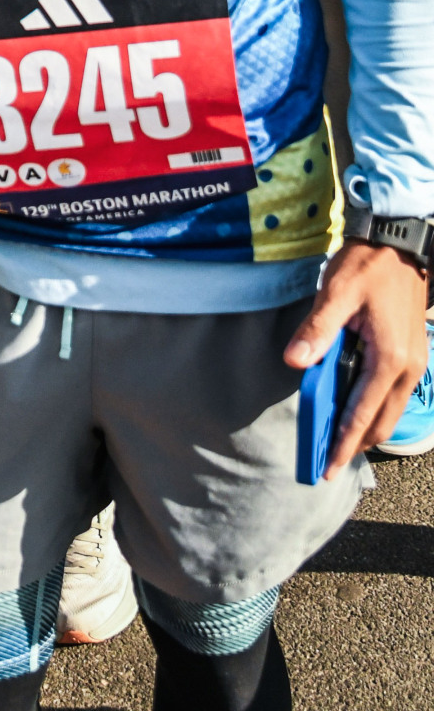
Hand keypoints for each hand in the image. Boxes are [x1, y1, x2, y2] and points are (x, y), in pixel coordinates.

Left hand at [284, 240, 428, 472]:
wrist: (398, 244)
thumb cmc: (367, 266)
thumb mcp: (337, 293)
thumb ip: (317, 329)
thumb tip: (295, 361)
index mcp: (390, 358)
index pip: (362, 412)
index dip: (342, 442)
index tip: (327, 467)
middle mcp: (407, 368)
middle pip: (381, 422)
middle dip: (353, 444)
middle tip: (326, 461)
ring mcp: (414, 364)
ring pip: (390, 411)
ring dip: (365, 429)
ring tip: (335, 441)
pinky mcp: (411, 356)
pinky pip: (393, 395)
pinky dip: (374, 410)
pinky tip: (353, 410)